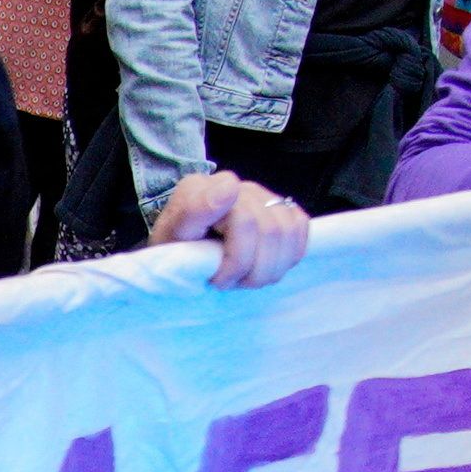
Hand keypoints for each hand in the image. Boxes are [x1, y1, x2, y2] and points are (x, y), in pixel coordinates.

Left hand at [151, 172, 308, 281]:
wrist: (183, 248)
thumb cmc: (175, 247)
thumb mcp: (169, 237)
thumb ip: (193, 210)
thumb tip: (230, 187)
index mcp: (210, 189)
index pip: (246, 221)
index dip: (237, 260)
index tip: (216, 278)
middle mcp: (242, 188)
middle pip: (271, 231)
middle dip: (254, 270)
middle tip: (231, 284)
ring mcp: (263, 196)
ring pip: (289, 232)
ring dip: (271, 268)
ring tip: (246, 279)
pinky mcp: (281, 208)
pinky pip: (301, 228)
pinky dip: (289, 256)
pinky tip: (266, 266)